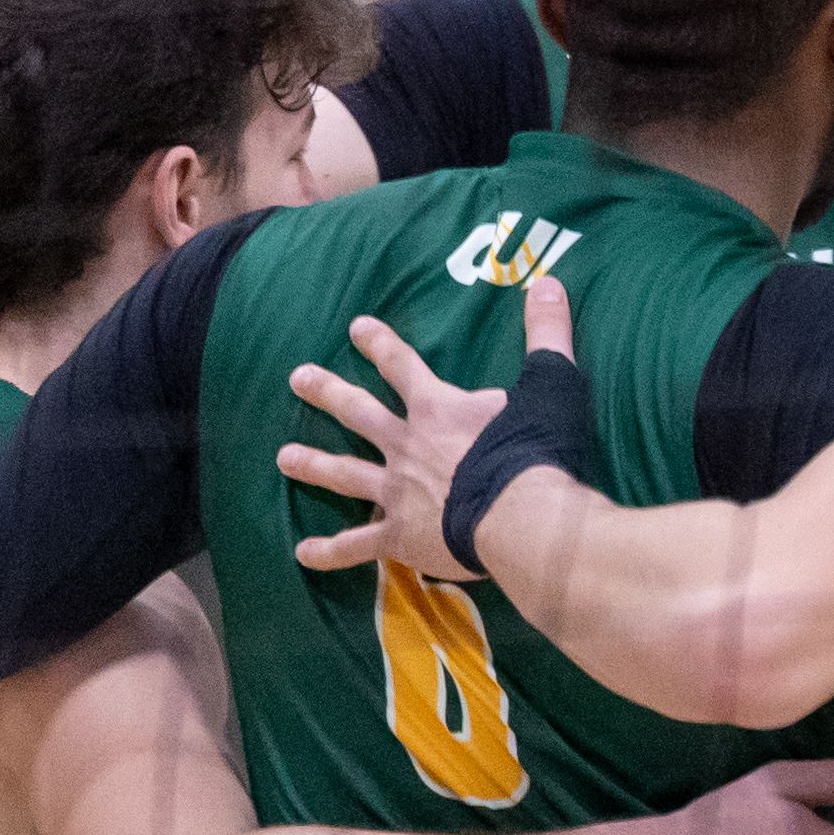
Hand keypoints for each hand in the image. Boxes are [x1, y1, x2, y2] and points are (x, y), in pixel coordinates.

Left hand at [278, 288, 535, 582]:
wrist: (520, 516)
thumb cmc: (535, 449)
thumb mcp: (550, 382)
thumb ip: (547, 334)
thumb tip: (550, 282)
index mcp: (437, 409)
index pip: (403, 367)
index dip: (381, 345)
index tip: (356, 327)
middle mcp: (407, 445)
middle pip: (359, 413)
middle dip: (328, 393)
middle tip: (297, 378)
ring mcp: (398, 492)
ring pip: (346, 475)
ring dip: (314, 465)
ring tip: (283, 458)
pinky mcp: (400, 536)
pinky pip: (357, 544)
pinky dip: (330, 551)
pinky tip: (303, 553)